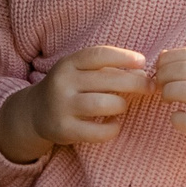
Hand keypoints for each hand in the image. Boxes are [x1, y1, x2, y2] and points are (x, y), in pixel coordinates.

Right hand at [0, 47, 150, 163]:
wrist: (35, 113)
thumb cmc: (69, 88)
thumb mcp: (80, 71)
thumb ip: (107, 69)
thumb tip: (143, 73)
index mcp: (68, 64)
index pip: (99, 55)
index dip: (123, 57)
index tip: (142, 61)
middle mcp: (63, 83)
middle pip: (107, 80)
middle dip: (135, 83)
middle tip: (150, 87)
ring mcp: (62, 107)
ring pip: (104, 104)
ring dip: (121, 105)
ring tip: (122, 106)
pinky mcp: (64, 130)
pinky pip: (99, 131)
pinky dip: (113, 128)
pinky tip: (114, 123)